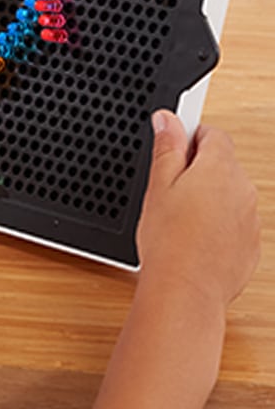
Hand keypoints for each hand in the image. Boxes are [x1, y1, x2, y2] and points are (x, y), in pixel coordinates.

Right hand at [136, 110, 258, 309]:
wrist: (185, 289)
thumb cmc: (169, 242)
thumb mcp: (157, 185)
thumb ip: (167, 147)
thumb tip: (168, 119)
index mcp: (219, 168)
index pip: (211, 133)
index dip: (188, 138)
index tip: (171, 150)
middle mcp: (242, 189)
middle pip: (221, 164)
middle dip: (196, 170)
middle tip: (167, 190)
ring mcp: (250, 217)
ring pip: (227, 194)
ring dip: (207, 199)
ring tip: (177, 219)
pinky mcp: (250, 243)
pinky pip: (233, 222)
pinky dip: (216, 225)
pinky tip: (191, 237)